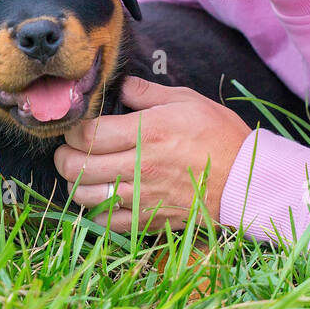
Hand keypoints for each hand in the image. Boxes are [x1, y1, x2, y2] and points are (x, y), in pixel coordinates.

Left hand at [57, 76, 251, 231]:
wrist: (244, 181)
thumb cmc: (219, 136)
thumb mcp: (188, 101)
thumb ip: (148, 93)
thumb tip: (122, 85)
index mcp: (147, 132)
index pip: (88, 134)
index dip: (74, 130)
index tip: (79, 127)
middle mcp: (139, 166)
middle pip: (77, 166)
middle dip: (65, 156)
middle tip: (71, 150)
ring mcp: (142, 196)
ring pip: (85, 196)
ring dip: (76, 184)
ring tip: (84, 174)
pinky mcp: (148, 220)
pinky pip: (106, 223)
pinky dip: (96, 212)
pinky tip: (102, 199)